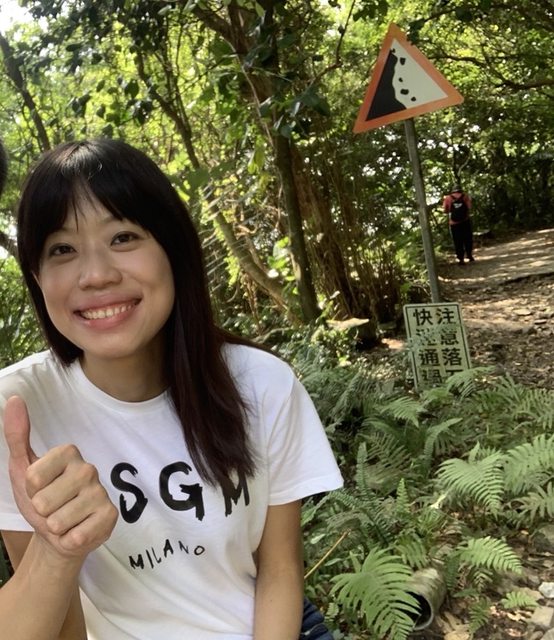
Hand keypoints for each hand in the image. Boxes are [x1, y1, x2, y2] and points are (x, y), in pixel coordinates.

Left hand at [3, 395, 117, 558]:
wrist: (59, 536)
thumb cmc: (41, 498)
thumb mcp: (21, 469)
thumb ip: (17, 435)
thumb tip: (13, 400)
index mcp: (68, 452)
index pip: (32, 477)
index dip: (30, 490)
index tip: (39, 488)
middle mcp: (88, 468)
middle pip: (44, 501)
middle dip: (42, 512)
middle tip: (52, 508)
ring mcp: (101, 492)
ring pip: (58, 520)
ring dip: (56, 528)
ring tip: (64, 520)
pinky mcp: (110, 516)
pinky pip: (76, 535)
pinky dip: (70, 540)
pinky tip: (78, 530)